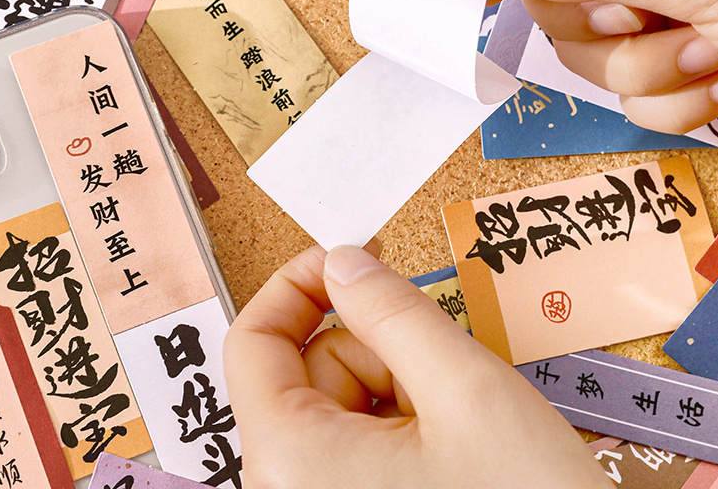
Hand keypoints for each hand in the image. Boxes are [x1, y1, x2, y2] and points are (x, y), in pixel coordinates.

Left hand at [223, 244, 609, 487]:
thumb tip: (342, 261)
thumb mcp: (465, 390)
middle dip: (377, 349)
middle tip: (444, 372)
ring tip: (459, 423)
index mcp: (292, 462)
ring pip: (342, 402)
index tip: (351, 257)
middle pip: (308, 371)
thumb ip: (394, 311)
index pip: (252, 342)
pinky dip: (406, 422)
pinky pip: (361, 440)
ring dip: (400, 388)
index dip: (297, 284)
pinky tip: (453, 447)